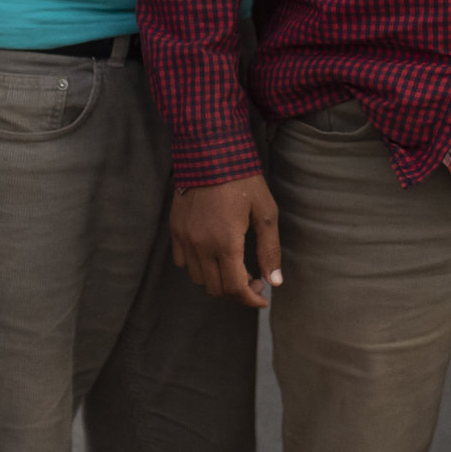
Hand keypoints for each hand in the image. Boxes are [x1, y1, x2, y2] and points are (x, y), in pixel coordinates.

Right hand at [170, 175, 281, 307]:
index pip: (235, 288)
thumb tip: (275, 281)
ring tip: (233, 265)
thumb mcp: (265, 212)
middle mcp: (202, 246)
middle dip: (237, 290)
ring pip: (198, 279)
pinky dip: (198, 266)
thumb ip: (269, 249)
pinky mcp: (175, 230)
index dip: (251, 299)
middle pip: (217, 288)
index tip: (262, 298)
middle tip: (253, 278)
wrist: (209, 152)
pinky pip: (183, 262)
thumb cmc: (243, 180)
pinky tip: (212, 253)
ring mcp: (185, 239)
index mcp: (226, 243)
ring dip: (217, 280)